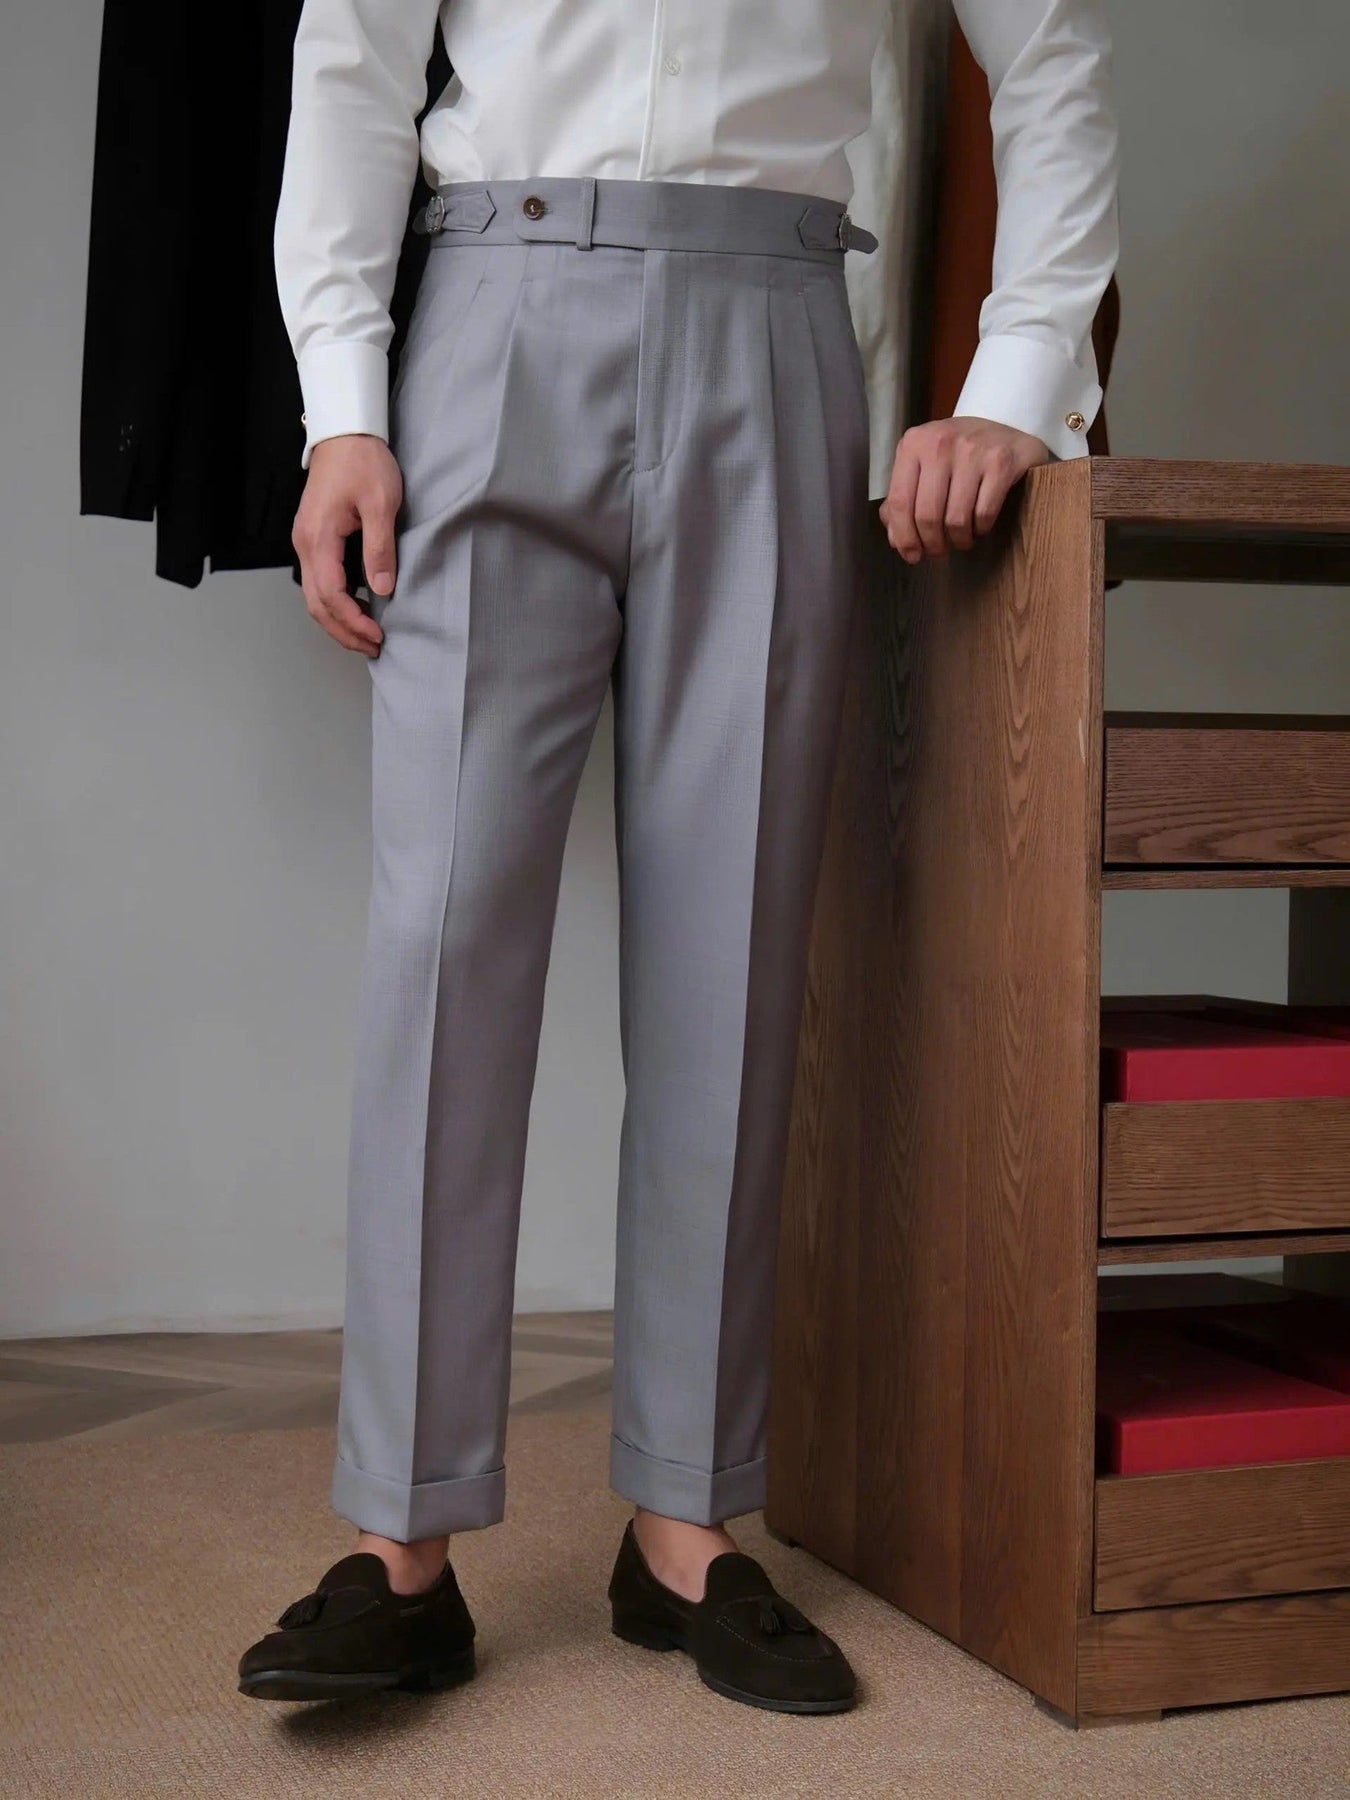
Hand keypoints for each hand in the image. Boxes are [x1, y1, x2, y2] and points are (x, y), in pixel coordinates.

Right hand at [292, 434, 403, 655]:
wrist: (344, 432)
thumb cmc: (363, 461)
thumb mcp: (381, 503)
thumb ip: (379, 548)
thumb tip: (381, 588)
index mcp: (318, 538)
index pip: (331, 595)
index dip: (354, 621)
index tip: (378, 635)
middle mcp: (304, 544)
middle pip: (316, 604)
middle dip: (343, 632)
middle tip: (373, 647)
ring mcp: (305, 542)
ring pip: (314, 596)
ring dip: (337, 621)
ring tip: (366, 636)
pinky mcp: (312, 538)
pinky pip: (318, 581)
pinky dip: (334, 603)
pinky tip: (356, 608)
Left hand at [879, 416, 1049, 563]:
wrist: (1007, 428)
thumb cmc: (958, 453)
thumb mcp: (924, 465)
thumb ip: (904, 498)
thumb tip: (896, 540)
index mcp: (914, 444)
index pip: (899, 502)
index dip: (904, 537)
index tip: (911, 555)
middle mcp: (941, 443)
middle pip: (927, 515)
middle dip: (932, 543)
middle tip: (939, 550)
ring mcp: (973, 450)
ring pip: (956, 519)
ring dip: (958, 539)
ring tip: (961, 539)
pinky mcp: (1002, 462)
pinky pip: (984, 513)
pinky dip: (980, 529)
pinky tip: (979, 526)